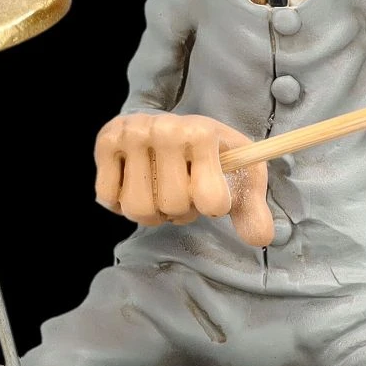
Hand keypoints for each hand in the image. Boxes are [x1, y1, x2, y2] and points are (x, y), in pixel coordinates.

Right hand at [94, 112, 272, 246]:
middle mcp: (165, 128)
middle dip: (181, 210)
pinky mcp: (105, 140)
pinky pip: (108, 198)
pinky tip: (136, 182)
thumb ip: (252, 209)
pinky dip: (121, 202)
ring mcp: (132, 132)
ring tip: (160, 189)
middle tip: (183, 190)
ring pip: (138, 209)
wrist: (172, 126)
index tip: (213, 192)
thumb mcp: (239, 175)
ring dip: (152, 211)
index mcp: (202, 132)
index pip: (211, 201)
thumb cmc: (210, 155)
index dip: (214, 207)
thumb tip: (261, 239)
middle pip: (172, 207)